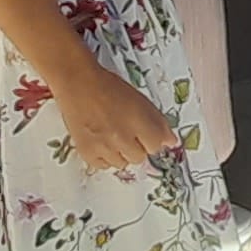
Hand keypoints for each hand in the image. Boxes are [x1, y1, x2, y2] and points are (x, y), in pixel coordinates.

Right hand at [55, 60, 179, 171]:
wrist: (79, 84)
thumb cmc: (108, 87)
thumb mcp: (140, 100)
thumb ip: (158, 122)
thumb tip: (171, 141)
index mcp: (139, 121)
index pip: (156, 146)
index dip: (152, 139)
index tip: (146, 135)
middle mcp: (122, 137)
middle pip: (140, 158)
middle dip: (137, 147)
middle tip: (126, 132)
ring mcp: (104, 146)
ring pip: (122, 164)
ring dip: (121, 153)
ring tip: (113, 136)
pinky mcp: (87, 152)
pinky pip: (103, 166)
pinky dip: (104, 157)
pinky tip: (102, 142)